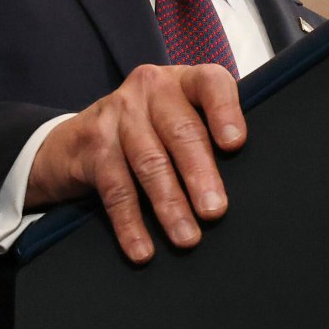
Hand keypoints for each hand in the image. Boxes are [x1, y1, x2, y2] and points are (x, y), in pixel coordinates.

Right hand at [25, 63, 243, 263]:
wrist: (77, 140)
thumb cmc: (149, 133)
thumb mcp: (178, 120)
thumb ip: (209, 136)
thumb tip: (252, 182)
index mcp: (182, 81)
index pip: (209, 83)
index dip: (224, 110)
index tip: (235, 144)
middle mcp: (149, 88)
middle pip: (180, 130)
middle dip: (200, 174)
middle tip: (214, 211)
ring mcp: (117, 113)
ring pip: (149, 161)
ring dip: (169, 204)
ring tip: (187, 237)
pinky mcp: (91, 143)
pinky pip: (115, 187)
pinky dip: (130, 222)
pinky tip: (143, 248)